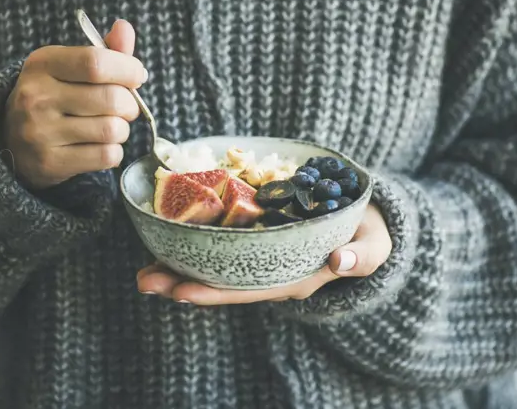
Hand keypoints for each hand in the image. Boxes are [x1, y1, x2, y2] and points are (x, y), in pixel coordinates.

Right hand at [4, 20, 146, 188]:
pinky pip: (106, 156)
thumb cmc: (55, 96)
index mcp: (42, 64)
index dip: (127, 69)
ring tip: (111, 126)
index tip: (137, 75)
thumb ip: (104, 50)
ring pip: (112, 129)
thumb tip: (125, 28)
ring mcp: (40, 132)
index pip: (95, 62)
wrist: (12, 140)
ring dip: (122, 130)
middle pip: (111, 99)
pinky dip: (113, 151)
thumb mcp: (70, 67)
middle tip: (125, 107)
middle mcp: (36, 96)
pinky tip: (100, 145)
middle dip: (130, 104)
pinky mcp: (49, 162)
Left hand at [137, 204, 391, 304]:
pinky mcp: (259, 241)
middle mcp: (273, 274)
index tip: (179, 292)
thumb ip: (362, 255)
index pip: (248, 290)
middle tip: (143, 280)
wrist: (367, 224)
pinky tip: (171, 241)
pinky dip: (197, 246)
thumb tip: (341, 261)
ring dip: (180, 268)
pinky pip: (224, 249)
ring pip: (217, 268)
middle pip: (222, 284)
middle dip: (182, 284)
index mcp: (295, 279)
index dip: (214, 292)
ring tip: (144, 268)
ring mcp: (263, 259)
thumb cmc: (369, 236)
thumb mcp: (374, 245)